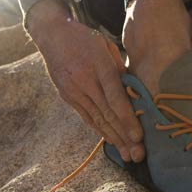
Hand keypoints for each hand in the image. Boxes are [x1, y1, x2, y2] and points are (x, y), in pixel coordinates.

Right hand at [28, 0, 144, 161]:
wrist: (53, 36)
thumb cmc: (85, 39)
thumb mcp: (107, 46)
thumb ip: (120, 69)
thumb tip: (135, 92)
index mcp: (99, 66)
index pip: (115, 98)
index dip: (127, 119)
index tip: (139, 137)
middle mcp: (85, 82)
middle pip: (108, 114)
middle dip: (124, 137)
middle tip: (138, 155)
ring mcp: (74, 92)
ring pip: (97, 120)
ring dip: (114, 139)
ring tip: (127, 155)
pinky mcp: (68, 97)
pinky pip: (87, 117)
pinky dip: (100, 131)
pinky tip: (111, 141)